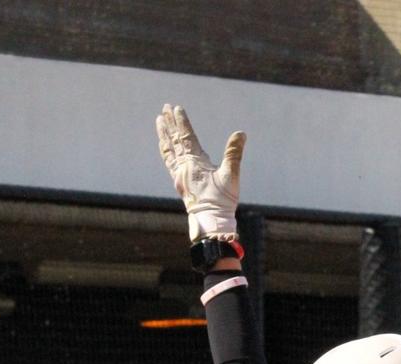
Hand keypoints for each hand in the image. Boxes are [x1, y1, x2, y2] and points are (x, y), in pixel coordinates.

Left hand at [155, 104, 244, 242]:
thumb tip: (241, 134)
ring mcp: (179, 173)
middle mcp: (183, 165)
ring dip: (164, 133)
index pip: (186, 137)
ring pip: (169, 148)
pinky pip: (169, 160)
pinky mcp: (178, 180)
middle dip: (170, 123)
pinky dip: (165, 149)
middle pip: (175, 139)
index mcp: (195, 162)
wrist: (211, 219)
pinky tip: (164, 144)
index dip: (182, 122)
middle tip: (166, 107)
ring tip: (160, 120)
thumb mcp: (231, 175)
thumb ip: (234, 153)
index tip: (177, 108)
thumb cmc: (222, 200)